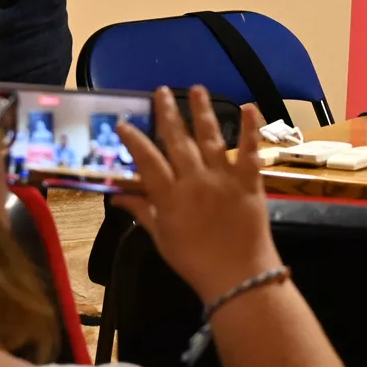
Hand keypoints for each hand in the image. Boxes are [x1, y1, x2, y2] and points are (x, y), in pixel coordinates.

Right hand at [113, 86, 280, 302]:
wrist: (237, 277)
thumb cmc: (194, 261)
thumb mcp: (161, 238)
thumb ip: (141, 211)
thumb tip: (117, 194)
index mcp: (170, 196)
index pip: (147, 160)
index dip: (134, 139)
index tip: (124, 122)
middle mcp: (194, 180)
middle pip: (177, 140)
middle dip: (167, 113)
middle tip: (161, 91)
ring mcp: (223, 178)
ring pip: (210, 138)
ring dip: (202, 111)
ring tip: (196, 89)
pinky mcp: (249, 181)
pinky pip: (249, 150)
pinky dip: (249, 128)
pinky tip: (248, 106)